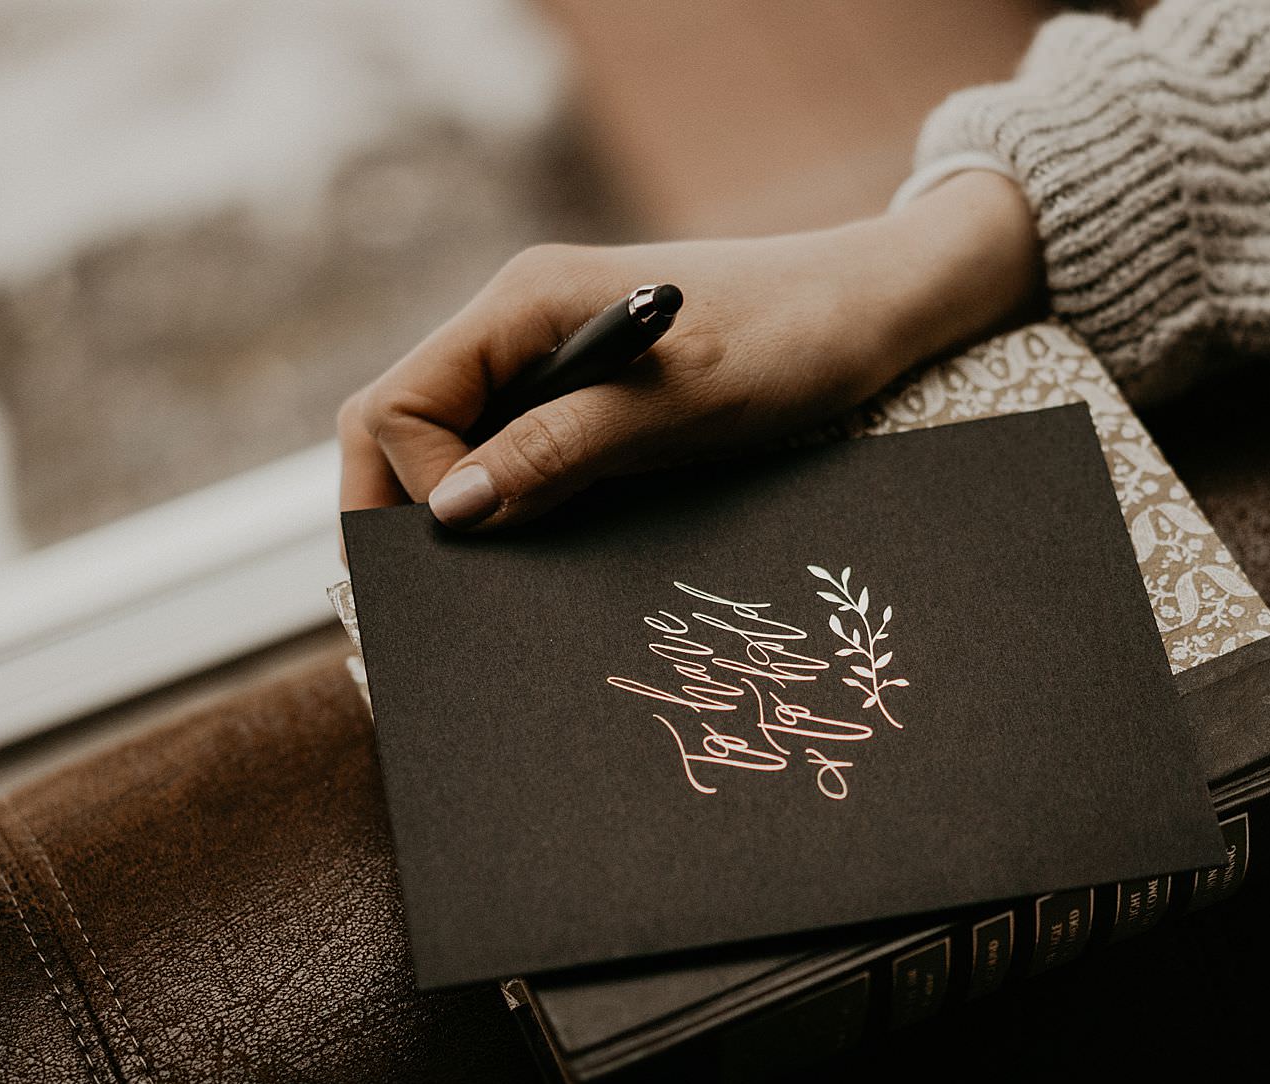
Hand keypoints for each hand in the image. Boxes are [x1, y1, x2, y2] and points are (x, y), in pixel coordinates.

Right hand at [338, 170, 1042, 528]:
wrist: (873, 312)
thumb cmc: (789, 341)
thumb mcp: (679, 407)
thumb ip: (559, 449)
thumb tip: (453, 514)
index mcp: (520, 304)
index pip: (395, 407)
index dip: (416, 488)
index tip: (476, 544)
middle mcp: (517, 328)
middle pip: (405, 430)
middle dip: (411, 513)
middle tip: (451, 593)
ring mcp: (548, 364)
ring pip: (456, 451)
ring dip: (469, 515)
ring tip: (504, 579)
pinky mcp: (585, 399)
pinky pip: (516, 457)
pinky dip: (518, 505)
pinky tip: (554, 548)